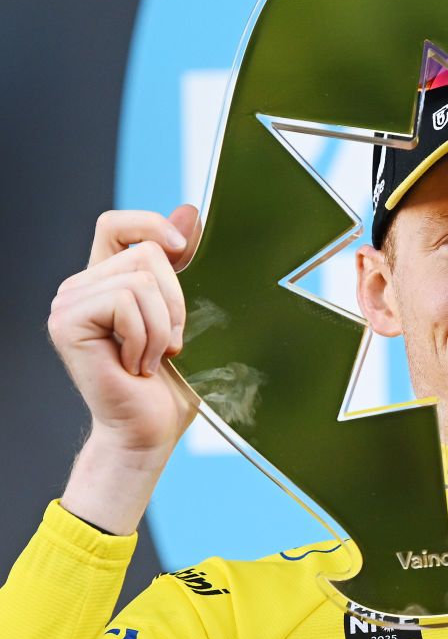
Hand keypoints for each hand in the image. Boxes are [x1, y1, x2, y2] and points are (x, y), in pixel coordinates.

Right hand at [49, 205, 200, 533]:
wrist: (149, 431)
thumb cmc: (170, 382)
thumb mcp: (184, 311)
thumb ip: (180, 262)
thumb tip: (189, 207)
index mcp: (106, 280)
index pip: (116, 224)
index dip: (150, 225)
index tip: (183, 248)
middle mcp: (80, 287)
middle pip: (147, 254)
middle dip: (176, 302)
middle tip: (167, 344)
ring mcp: (68, 303)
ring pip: (142, 278)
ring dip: (163, 325)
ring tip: (151, 358)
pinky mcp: (66, 322)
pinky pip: (126, 301)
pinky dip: (146, 336)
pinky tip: (135, 366)